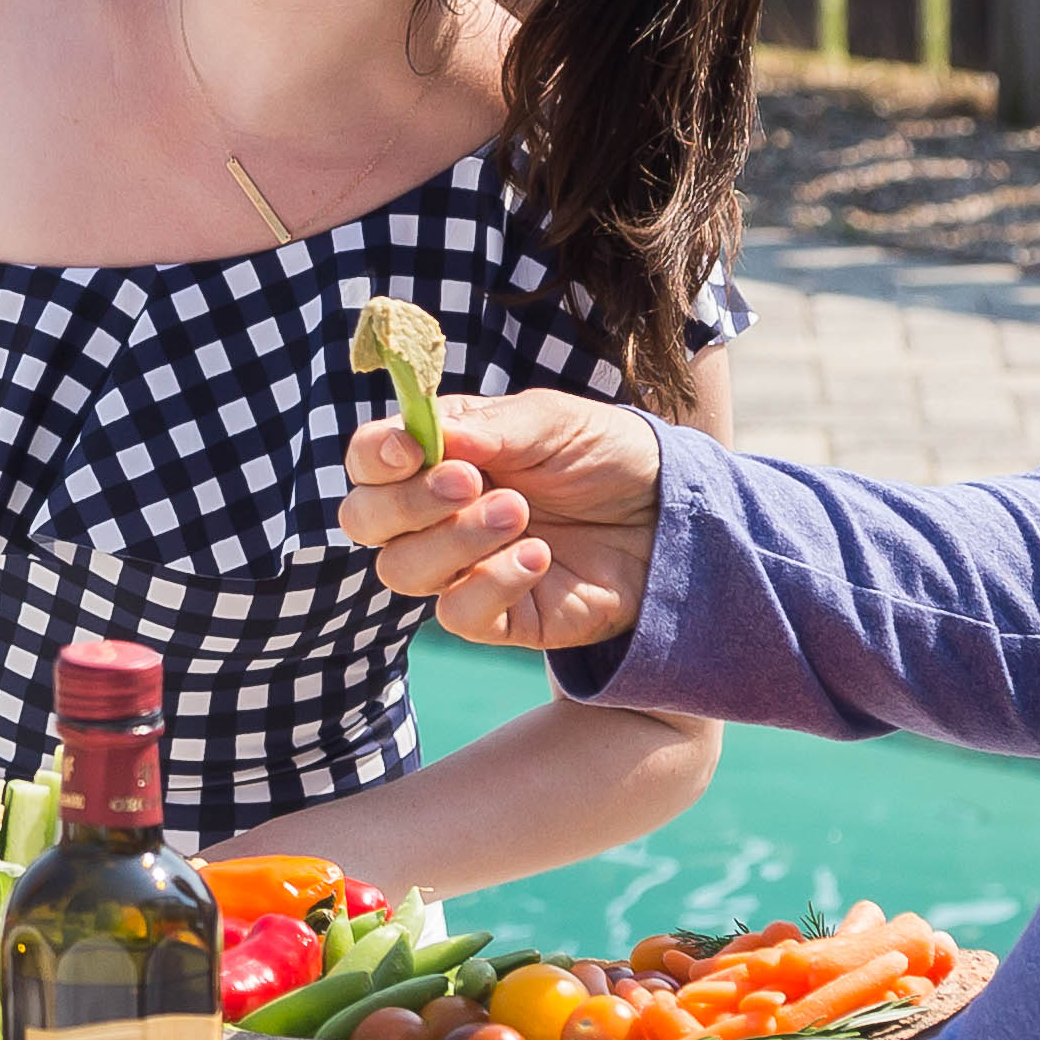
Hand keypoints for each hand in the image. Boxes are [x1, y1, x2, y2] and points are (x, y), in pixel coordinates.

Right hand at [337, 388, 669, 655]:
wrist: (673, 513)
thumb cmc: (609, 457)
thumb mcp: (554, 423)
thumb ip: (489, 429)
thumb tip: (427, 437)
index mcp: (441, 456)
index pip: (369, 460)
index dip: (375, 457)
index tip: (412, 450)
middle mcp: (438, 514)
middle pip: (365, 521)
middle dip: (406, 502)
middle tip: (469, 482)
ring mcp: (463, 568)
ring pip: (402, 570)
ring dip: (452, 539)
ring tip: (519, 514)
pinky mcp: (500, 616)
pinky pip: (458, 615)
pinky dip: (489, 584)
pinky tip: (538, 558)